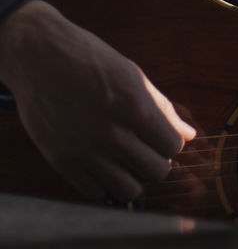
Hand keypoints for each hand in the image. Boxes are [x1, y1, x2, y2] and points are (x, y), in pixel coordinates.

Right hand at [0, 0, 195, 202]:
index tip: (161, 139)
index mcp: (135, 106)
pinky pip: (95, 193)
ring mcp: (85, 150)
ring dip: (133, 178)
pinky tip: (102, 165)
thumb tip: (189, 135)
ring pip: (128, 190)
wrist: (37, 56)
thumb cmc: (88, 59)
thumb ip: (162, 108)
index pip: (172, 146)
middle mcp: (112, 132)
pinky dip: (104, 184)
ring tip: (125, 161)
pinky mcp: (62, 161)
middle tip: (145, 150)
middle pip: (156, 172)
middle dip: (157, 163)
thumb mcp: (132, 74)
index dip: (171, 144)